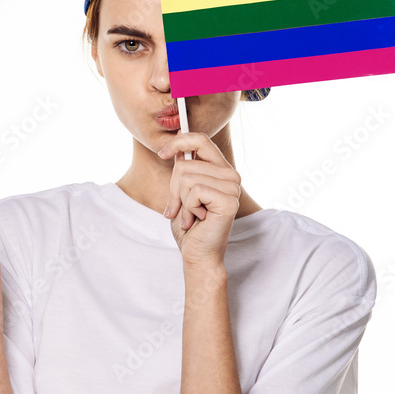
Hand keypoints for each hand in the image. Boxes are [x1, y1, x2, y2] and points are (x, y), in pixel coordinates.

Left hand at [158, 132, 240, 265]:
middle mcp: (231, 176)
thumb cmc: (189, 226)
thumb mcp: (181, 191)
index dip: (179, 142)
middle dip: (173, 188)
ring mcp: (232, 187)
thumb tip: (177, 149)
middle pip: (185, 163)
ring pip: (187, 177)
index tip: (162, 153)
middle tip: (180, 208)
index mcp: (221, 170)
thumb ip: (183, 170)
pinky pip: (194, 191)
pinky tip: (198, 219)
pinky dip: (188, 208)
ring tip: (192, 215)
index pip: (201, 140)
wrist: (197, 254)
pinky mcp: (228, 200)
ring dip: (181, 201)